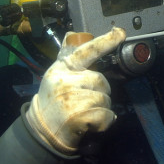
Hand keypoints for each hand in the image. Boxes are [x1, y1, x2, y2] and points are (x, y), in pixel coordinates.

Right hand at [26, 28, 125, 154]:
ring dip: (101, 108)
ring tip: (84, 113)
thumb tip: (74, 35)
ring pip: (105, 98)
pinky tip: (90, 124)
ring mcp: (71, 99)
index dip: (106, 41)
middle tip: (85, 101)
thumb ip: (68, 58)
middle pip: (101, 80)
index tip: (121, 32)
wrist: (42, 130)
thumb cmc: (53, 100)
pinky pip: (106, 115)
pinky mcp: (78, 116)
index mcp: (63, 68)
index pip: (87, 51)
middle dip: (100, 91)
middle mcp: (65, 81)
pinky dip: (105, 121)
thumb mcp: (56, 76)